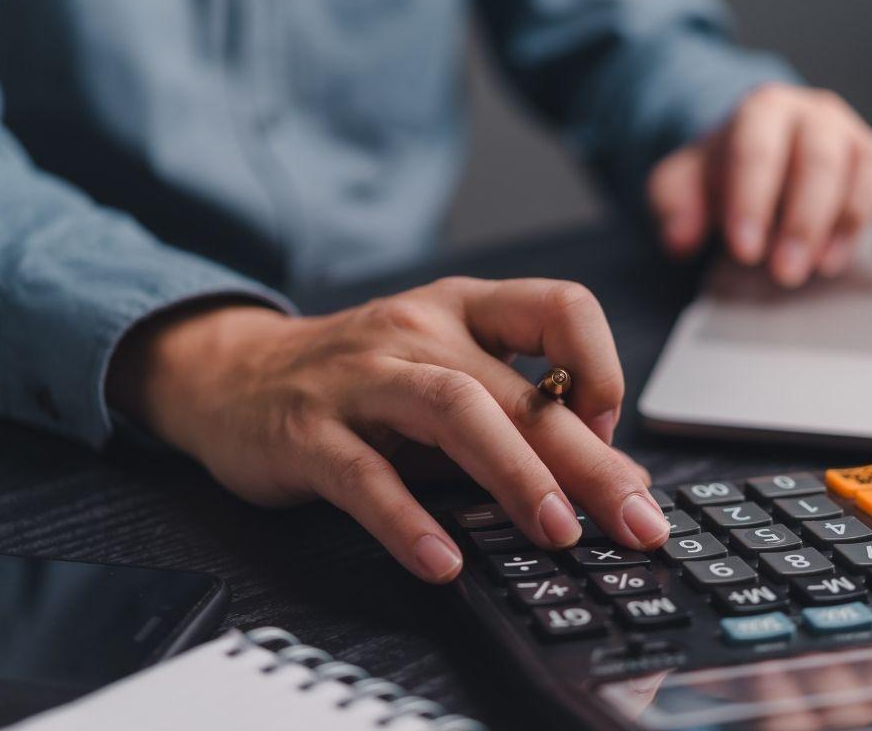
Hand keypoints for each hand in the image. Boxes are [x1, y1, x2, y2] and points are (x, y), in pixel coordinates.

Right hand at [106, 279, 669, 582]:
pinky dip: (409, 522)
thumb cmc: (361, 381)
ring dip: (514, 474)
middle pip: (515, 388)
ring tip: (557, 532)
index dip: (600, 369)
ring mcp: (359, 377)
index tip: (609, 434)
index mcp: (463, 309)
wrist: (235, 374)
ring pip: (451, 410)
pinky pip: (364, 475)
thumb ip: (518, 420)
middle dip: (586, 458)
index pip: (560, 307)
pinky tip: (444, 563)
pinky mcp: (307, 431)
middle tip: (635, 519)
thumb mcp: (444, 378)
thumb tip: (614, 477)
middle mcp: (417, 329)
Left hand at [647, 83, 871, 286]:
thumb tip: (680, 240)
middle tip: (783, 271)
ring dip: (849, 224)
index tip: (744, 250)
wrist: (753, 154)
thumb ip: (672, 205)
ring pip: (869, 170)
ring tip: (822, 267)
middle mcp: (817, 117)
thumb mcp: (680, 182)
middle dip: (803, 221)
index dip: (753, 201)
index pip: (759, 149)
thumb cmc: (720, 172)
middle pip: (820, 160)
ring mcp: (856, 141)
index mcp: (764, 111)